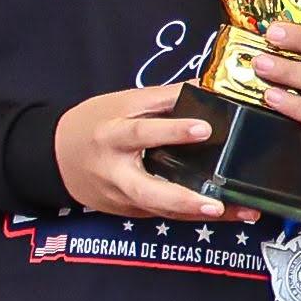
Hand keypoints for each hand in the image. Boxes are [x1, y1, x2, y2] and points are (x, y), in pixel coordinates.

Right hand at [55, 82, 238, 221]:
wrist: (56, 158)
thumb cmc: (94, 123)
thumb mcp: (123, 103)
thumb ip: (164, 98)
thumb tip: (208, 86)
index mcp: (111, 137)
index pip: (141, 133)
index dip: (172, 131)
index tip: (205, 128)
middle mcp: (116, 173)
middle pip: (148, 191)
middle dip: (183, 200)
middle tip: (216, 204)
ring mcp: (124, 197)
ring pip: (164, 210)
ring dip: (204, 214)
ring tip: (244, 212)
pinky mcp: (133, 210)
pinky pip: (168, 213)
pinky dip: (199, 214)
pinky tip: (233, 213)